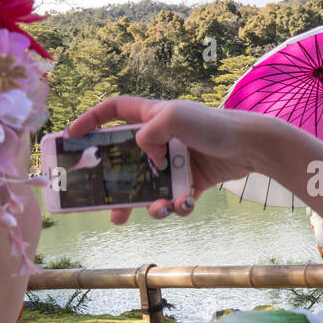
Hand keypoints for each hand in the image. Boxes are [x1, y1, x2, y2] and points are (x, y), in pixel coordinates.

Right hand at [66, 98, 262, 224]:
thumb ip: (149, 132)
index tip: (70, 136)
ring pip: (148, 189)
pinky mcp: (191, 182)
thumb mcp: (175, 116)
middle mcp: (161, 139)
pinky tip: (184, 205)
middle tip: (101, 203)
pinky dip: (176, 207)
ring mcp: (175, 162)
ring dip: (147, 205)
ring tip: (156, 211)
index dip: (90, 120)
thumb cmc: (215, 125)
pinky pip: (173, 201)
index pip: (113, 111)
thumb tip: (144, 157)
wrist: (252, 146)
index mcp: (152, 117)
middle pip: (124, 162)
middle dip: (112, 185)